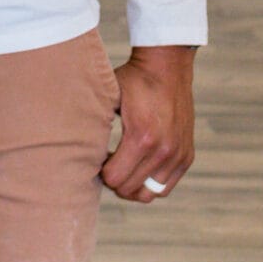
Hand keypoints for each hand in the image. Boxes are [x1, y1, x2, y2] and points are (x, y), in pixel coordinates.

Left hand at [101, 45, 195, 203]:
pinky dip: (149, 184)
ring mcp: (177, 155)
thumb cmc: (134, 81)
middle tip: (108, 164)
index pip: (115, 179)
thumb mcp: (109, 99)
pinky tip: (138, 167)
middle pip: (130, 190)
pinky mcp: (186, 156)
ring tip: (123, 168)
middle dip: (114, 181)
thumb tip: (75, 149)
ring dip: (132, 186)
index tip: (98, 158)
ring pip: (148, 194)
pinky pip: (165, 187)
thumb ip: (96, 126)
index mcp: (141, 138)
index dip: (102, 172)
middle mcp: (163, 150)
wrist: (167, 67)